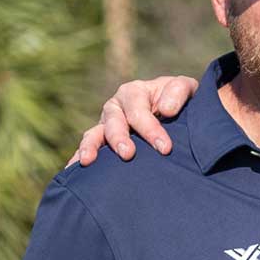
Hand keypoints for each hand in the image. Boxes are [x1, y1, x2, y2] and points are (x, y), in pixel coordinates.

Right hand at [70, 76, 199, 165]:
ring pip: (94, 134)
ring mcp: (106, 125)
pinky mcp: (102, 141)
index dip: (150, 129)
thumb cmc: (179, 101)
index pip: (138, 111)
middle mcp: (116, 107)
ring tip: (88, 161)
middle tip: (128, 155)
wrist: (176, 114)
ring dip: (91, 147)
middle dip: (120, 138)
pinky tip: (73, 170)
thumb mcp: (186, 89)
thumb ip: (178, 92)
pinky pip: (88, 148)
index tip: (165, 148)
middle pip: (113, 122)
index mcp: (134, 92)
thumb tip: (165, 110)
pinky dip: (79, 157)